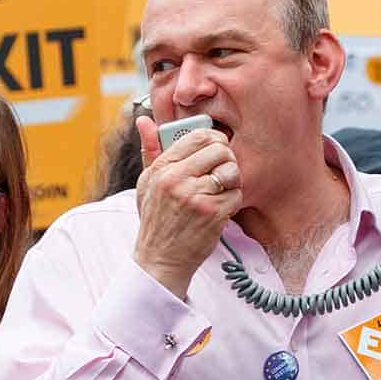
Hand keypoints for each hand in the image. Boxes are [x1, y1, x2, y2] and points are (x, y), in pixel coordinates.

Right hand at [132, 116, 242, 298]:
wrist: (159, 259)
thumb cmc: (155, 218)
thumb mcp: (147, 182)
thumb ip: (150, 150)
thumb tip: (144, 120)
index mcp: (162, 168)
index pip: (198, 136)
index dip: (214, 138)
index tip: (216, 148)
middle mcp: (177, 179)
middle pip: (219, 149)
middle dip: (226, 158)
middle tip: (221, 170)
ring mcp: (195, 197)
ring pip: (231, 171)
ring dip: (231, 180)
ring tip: (221, 189)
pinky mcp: (212, 214)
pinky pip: (236, 194)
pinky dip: (233, 200)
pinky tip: (221, 208)